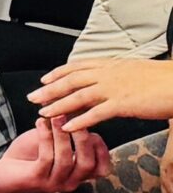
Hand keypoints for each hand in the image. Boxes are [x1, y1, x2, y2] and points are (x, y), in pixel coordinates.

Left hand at [0, 118, 111, 192]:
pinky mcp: (36, 179)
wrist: (2, 175)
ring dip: (62, 135)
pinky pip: (46, 158)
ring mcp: (53, 182)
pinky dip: (45, 138)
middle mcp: (70, 182)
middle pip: (87, 164)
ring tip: (57, 117)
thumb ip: (68, 132)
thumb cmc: (30, 155)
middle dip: (83, 139)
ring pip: (65, 159)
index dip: (100, 147)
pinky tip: (41, 123)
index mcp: (78, 175)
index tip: (89, 127)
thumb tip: (76, 109)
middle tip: (75, 119)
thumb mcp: (54, 142)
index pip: (102, 168)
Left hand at [31, 57, 172, 131]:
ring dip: (58, 105)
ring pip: (79, 96)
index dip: (59, 72)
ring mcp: (115, 88)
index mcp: (113, 65)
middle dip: (50, 89)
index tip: (45, 78)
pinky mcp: (124, 104)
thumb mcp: (136, 71)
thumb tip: (109, 79)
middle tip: (33, 97)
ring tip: (42, 114)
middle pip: (72, 80)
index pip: (78, 66)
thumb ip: (118, 75)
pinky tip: (66, 128)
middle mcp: (110, 74)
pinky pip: (96, 113)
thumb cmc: (165, 79)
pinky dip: (79, 121)